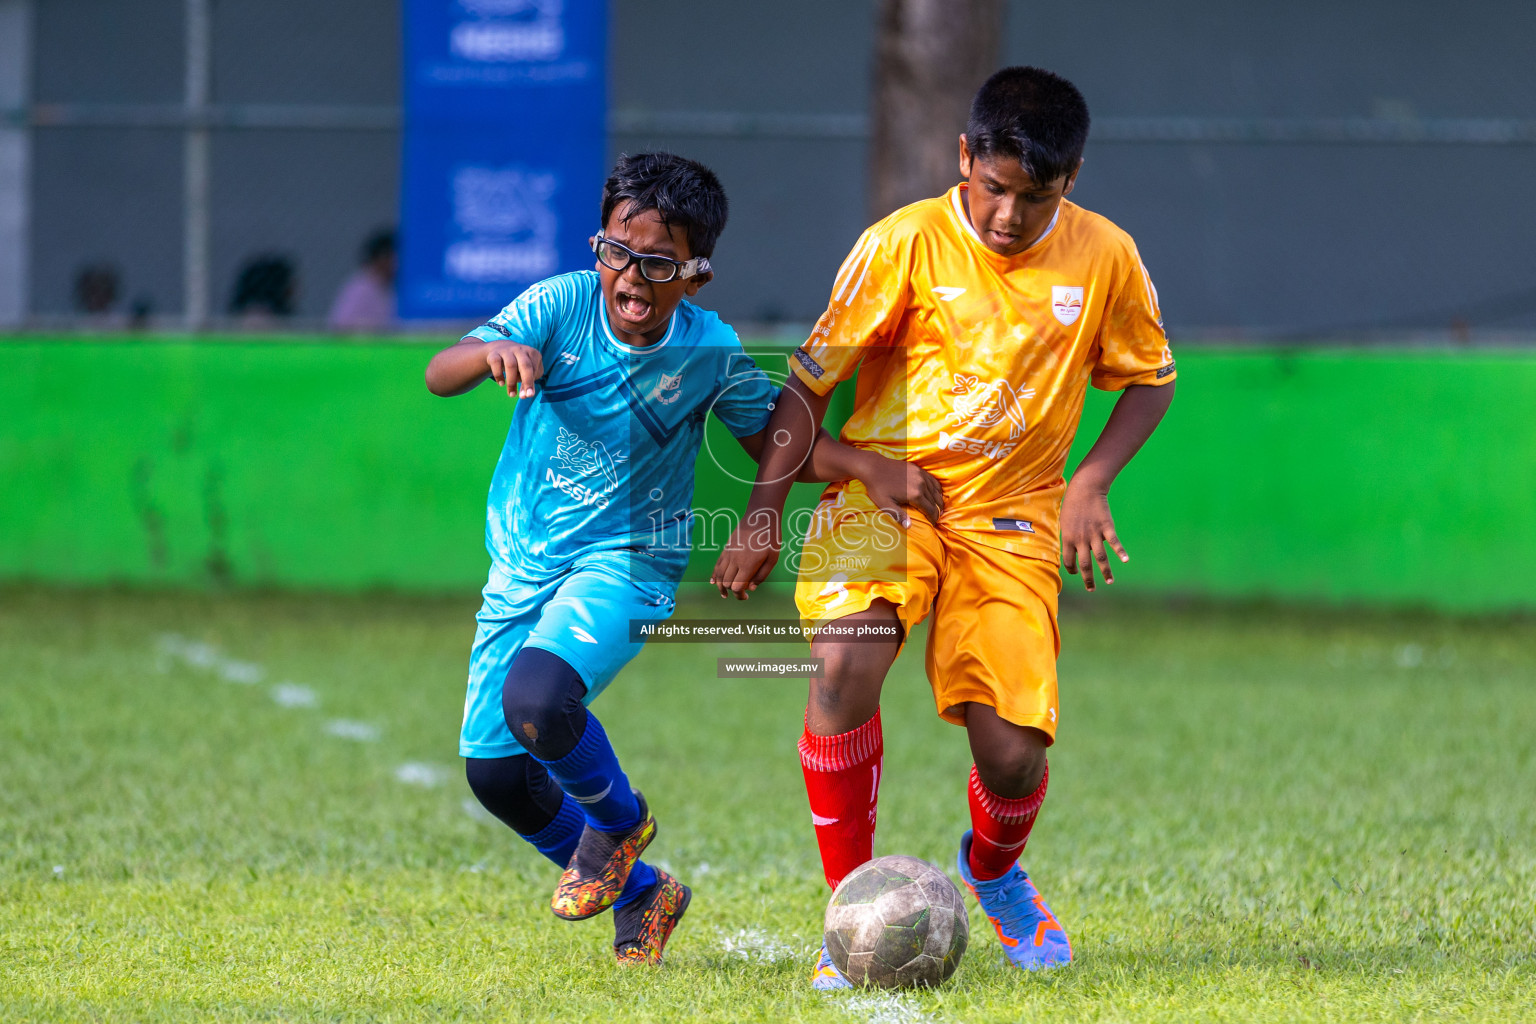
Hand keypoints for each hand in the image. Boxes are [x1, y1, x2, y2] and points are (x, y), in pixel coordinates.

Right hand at [484, 341, 543, 398]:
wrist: (500, 349)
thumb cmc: (519, 363)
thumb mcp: (527, 371)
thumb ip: (529, 383)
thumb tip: (525, 395)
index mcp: (532, 353)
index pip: (534, 369)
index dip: (531, 383)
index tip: (529, 395)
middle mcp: (520, 350)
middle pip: (526, 365)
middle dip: (526, 381)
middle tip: (524, 396)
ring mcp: (507, 350)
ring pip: (511, 365)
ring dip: (511, 382)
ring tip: (512, 394)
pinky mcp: (494, 354)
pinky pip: (496, 363)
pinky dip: (498, 375)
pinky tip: (501, 384)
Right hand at [710, 508, 781, 599]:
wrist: (760, 516)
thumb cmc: (770, 537)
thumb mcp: (773, 558)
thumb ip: (762, 575)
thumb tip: (751, 588)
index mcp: (748, 565)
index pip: (737, 587)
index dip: (739, 596)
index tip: (746, 597)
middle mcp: (735, 561)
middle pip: (727, 583)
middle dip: (732, 591)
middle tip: (741, 593)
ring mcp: (729, 554)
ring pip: (719, 575)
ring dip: (720, 586)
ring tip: (723, 593)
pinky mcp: (726, 548)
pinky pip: (717, 564)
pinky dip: (714, 575)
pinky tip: (713, 581)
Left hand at [856, 450, 943, 527]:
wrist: (874, 467)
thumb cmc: (878, 488)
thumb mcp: (885, 504)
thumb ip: (898, 515)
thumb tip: (909, 526)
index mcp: (915, 494)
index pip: (930, 510)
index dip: (933, 518)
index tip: (933, 524)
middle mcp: (922, 484)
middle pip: (935, 501)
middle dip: (937, 511)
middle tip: (936, 517)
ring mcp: (921, 475)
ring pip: (936, 490)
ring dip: (938, 500)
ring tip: (938, 508)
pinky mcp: (919, 469)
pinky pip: (933, 480)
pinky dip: (936, 489)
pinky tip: (935, 494)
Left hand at [1060, 477, 1127, 591]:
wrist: (1085, 489)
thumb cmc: (1072, 505)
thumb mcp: (1064, 521)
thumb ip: (1068, 537)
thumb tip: (1070, 549)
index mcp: (1068, 538)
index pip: (1069, 561)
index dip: (1072, 570)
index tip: (1076, 573)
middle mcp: (1081, 539)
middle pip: (1085, 564)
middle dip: (1088, 579)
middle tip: (1091, 589)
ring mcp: (1094, 534)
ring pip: (1100, 558)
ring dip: (1105, 572)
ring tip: (1109, 582)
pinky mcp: (1107, 527)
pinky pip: (1114, 543)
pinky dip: (1121, 552)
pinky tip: (1126, 560)